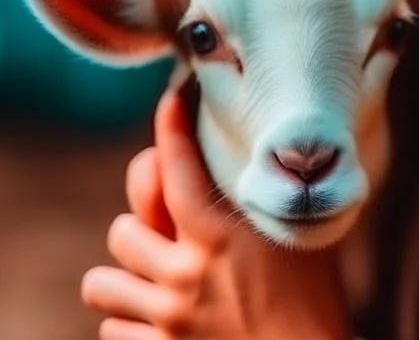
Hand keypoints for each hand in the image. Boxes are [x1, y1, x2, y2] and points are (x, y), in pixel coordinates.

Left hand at [80, 89, 351, 339]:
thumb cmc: (318, 304)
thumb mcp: (304, 242)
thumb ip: (278, 203)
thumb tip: (287, 157)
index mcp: (221, 237)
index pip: (176, 167)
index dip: (171, 125)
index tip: (172, 102)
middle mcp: (186, 274)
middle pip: (120, 231)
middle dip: (139, 233)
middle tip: (161, 239)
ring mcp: (168, 319)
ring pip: (101, 284)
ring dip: (123, 282)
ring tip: (148, 283)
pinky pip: (110, 332)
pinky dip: (129, 326)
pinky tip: (157, 323)